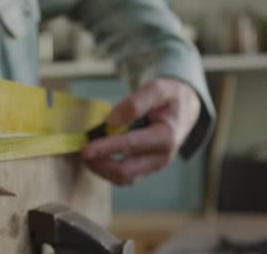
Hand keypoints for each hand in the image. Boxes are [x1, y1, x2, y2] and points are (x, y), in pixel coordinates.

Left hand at [81, 78, 199, 184]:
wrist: (184, 107)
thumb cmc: (169, 97)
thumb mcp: (157, 88)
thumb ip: (135, 104)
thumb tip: (111, 122)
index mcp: (166, 136)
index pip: (131, 146)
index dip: (105, 148)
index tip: (85, 149)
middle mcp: (161, 157)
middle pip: (125, 171)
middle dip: (100, 164)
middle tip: (82, 151)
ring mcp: (154, 165)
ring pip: (123, 178)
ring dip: (102, 169)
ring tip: (87, 154)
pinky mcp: (146, 168)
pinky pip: (124, 176)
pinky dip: (107, 169)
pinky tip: (97, 156)